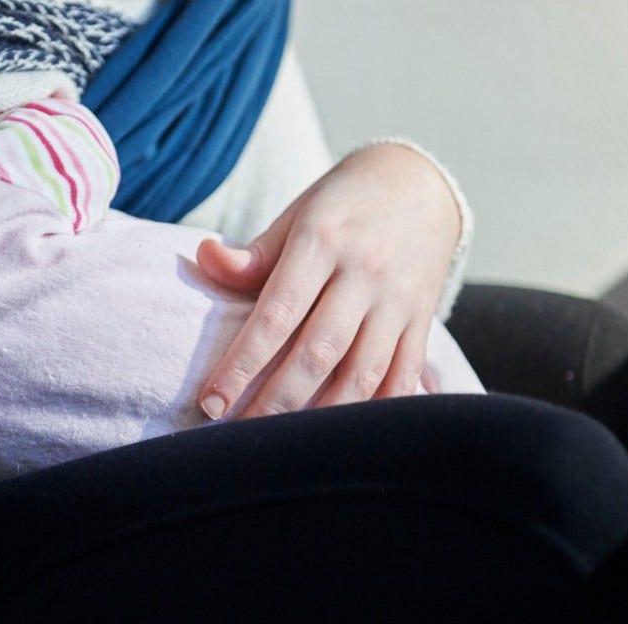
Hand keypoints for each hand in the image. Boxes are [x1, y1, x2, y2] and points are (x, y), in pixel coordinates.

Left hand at [195, 142, 460, 418]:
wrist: (419, 181)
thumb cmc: (341, 205)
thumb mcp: (296, 214)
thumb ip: (254, 253)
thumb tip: (205, 259)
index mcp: (322, 240)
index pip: (276, 314)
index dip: (242, 363)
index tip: (211, 401)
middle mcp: (363, 272)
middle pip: (318, 351)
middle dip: (277, 401)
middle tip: (241, 435)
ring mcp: (398, 299)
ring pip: (363, 371)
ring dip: (326, 415)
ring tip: (289, 445)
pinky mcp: (423, 318)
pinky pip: (405, 373)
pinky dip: (381, 408)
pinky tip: (351, 436)